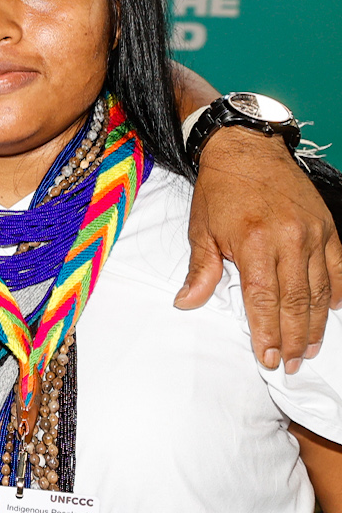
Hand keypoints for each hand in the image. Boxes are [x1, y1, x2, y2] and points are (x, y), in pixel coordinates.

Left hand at [178, 127, 340, 371]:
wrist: (245, 148)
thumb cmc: (219, 190)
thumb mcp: (200, 229)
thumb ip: (200, 271)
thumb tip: (187, 304)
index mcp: (253, 243)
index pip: (262, 301)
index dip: (266, 333)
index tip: (266, 358)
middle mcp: (289, 240)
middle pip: (295, 302)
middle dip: (293, 338)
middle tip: (290, 364)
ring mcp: (314, 234)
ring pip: (319, 290)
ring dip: (316, 324)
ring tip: (310, 349)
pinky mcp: (328, 227)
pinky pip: (338, 267)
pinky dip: (337, 292)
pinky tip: (334, 312)